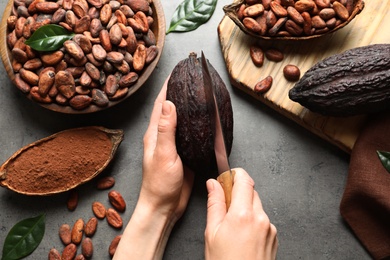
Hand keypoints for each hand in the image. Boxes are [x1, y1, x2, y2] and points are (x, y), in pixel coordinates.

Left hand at [140, 77, 193, 219]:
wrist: (164, 206)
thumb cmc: (159, 183)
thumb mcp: (163, 154)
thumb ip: (167, 129)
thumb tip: (169, 102)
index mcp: (155, 133)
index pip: (161, 103)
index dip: (168, 85)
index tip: (178, 71)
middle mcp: (163, 135)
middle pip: (172, 107)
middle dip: (179, 91)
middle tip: (192, 77)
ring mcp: (174, 144)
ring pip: (183, 119)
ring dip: (189, 106)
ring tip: (200, 93)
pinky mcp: (184, 153)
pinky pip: (191, 134)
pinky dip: (196, 123)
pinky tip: (204, 119)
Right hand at [205, 168, 277, 259]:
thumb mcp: (212, 233)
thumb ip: (214, 204)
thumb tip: (213, 184)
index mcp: (243, 214)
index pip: (244, 180)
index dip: (235, 173)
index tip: (226, 176)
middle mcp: (261, 218)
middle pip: (251, 192)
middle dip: (237, 193)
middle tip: (224, 205)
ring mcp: (270, 228)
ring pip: (257, 206)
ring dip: (245, 207)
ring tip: (232, 227)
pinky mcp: (274, 237)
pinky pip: (263, 219)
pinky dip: (253, 220)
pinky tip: (242, 236)